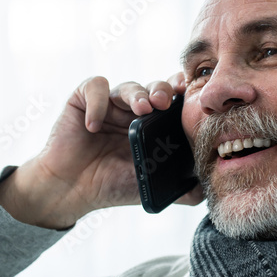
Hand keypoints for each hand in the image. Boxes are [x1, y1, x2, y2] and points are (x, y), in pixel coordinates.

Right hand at [0, 73, 202, 228]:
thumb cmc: (109, 186)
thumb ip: (177, 189)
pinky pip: (95, 87)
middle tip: (165, 103)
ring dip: (137, 94)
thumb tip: (205, 191)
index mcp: (152, 126)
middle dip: (163, 91)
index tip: (189, 97)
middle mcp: (132, 111)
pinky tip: (95, 126)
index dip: (182, 94)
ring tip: (142, 110)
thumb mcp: (147, 186)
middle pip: (154, 87)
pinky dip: (98, 103)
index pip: (173, 100)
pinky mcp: (82, 101)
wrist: (71, 191)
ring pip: (129, 85)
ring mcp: (109, 105)